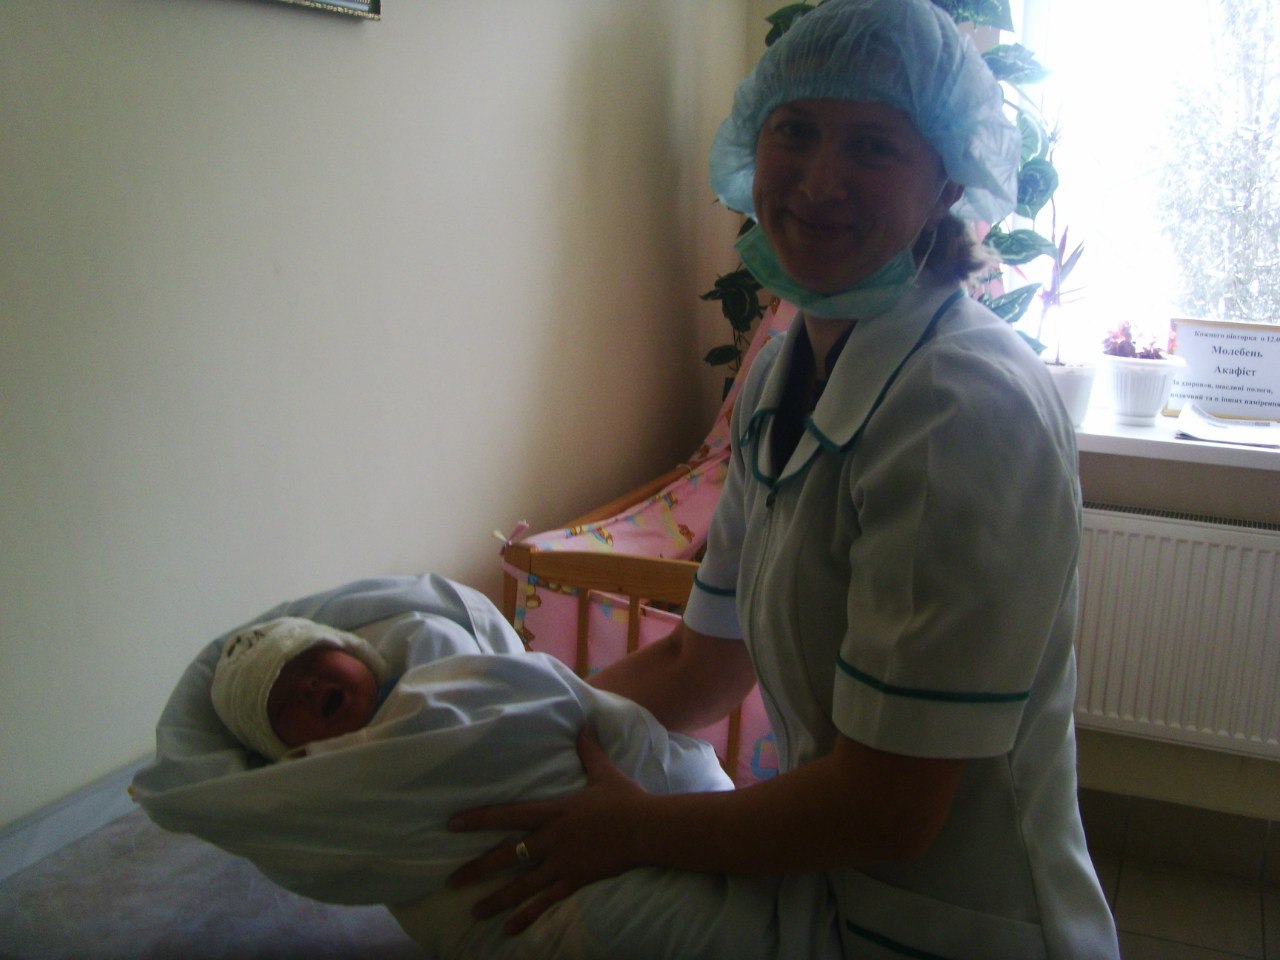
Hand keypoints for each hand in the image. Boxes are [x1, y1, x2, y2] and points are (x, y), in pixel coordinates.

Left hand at [447, 726, 652, 934]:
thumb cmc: (626, 800)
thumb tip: (585, 723)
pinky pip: (547, 902)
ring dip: (496, 900)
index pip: (508, 815)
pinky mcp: (576, 881)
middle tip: (451, 881)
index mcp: (554, 811)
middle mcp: (552, 838)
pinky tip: (509, 929)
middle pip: (508, 855)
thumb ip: (589, 751)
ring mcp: (563, 863)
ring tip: (474, 913)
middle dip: (477, 869)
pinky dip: (527, 916)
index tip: (452, 824)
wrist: (647, 828)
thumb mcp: (604, 773)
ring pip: (522, 885)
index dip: (479, 819)